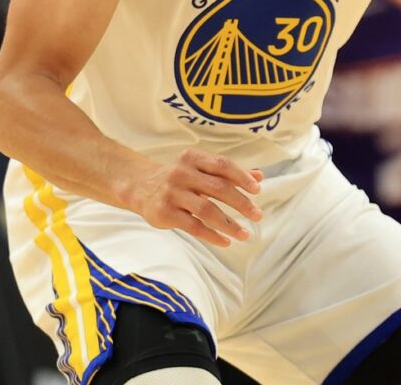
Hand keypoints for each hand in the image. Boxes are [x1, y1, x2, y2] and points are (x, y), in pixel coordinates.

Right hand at [122, 148, 263, 247]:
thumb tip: (260, 176)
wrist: (140, 187)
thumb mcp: (201, 169)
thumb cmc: (180, 178)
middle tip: (258, 215)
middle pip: (218, 188)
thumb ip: (229, 173)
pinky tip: (226, 241)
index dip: (242, 177)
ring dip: (229, 224)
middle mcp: (181, 173)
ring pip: (207, 210)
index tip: (257, 190)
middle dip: (241, 203)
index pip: (223, 165)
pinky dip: (212, 235)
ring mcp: (172, 193)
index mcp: (193, 158)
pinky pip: (193, 226)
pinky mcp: (164, 213)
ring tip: (245, 234)